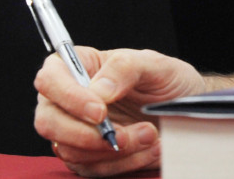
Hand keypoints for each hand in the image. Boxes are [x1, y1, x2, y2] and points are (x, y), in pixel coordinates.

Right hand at [33, 47, 204, 176]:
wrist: (185, 109)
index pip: (50, 79)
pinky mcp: (89, 156)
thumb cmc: (167, 80)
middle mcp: (70, 99)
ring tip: (150, 136)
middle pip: (48, 122)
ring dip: (113, 151)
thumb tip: (98, 90)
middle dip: (87, 135)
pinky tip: (149, 149)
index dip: (68, 98)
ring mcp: (76, 130)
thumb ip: (125, 68)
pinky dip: (123, 163)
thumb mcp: (155, 65)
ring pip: (70, 150)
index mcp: (80, 66)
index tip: (99, 112)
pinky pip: (92, 168)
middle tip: (123, 136)